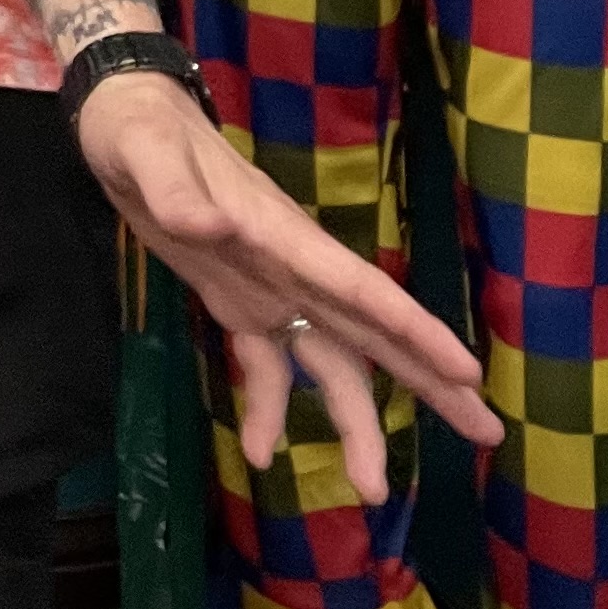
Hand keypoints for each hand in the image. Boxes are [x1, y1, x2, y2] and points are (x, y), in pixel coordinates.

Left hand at [74, 72, 499, 497]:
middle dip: (430, 381)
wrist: (121, 119)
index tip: (467, 372)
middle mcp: (292, 269)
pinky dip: (267, 410)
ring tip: (373, 488)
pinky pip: (264, 366)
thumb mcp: (144, 152)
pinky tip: (258, 454)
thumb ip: (174, 191)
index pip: (362, 289)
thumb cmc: (139, 129)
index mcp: (284, 237)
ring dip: (355, 422)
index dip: (414, 330)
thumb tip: (208, 225)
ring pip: (330, 363)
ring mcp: (270, 289)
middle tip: (487, 434)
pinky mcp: (236, 302)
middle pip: (372, 334)